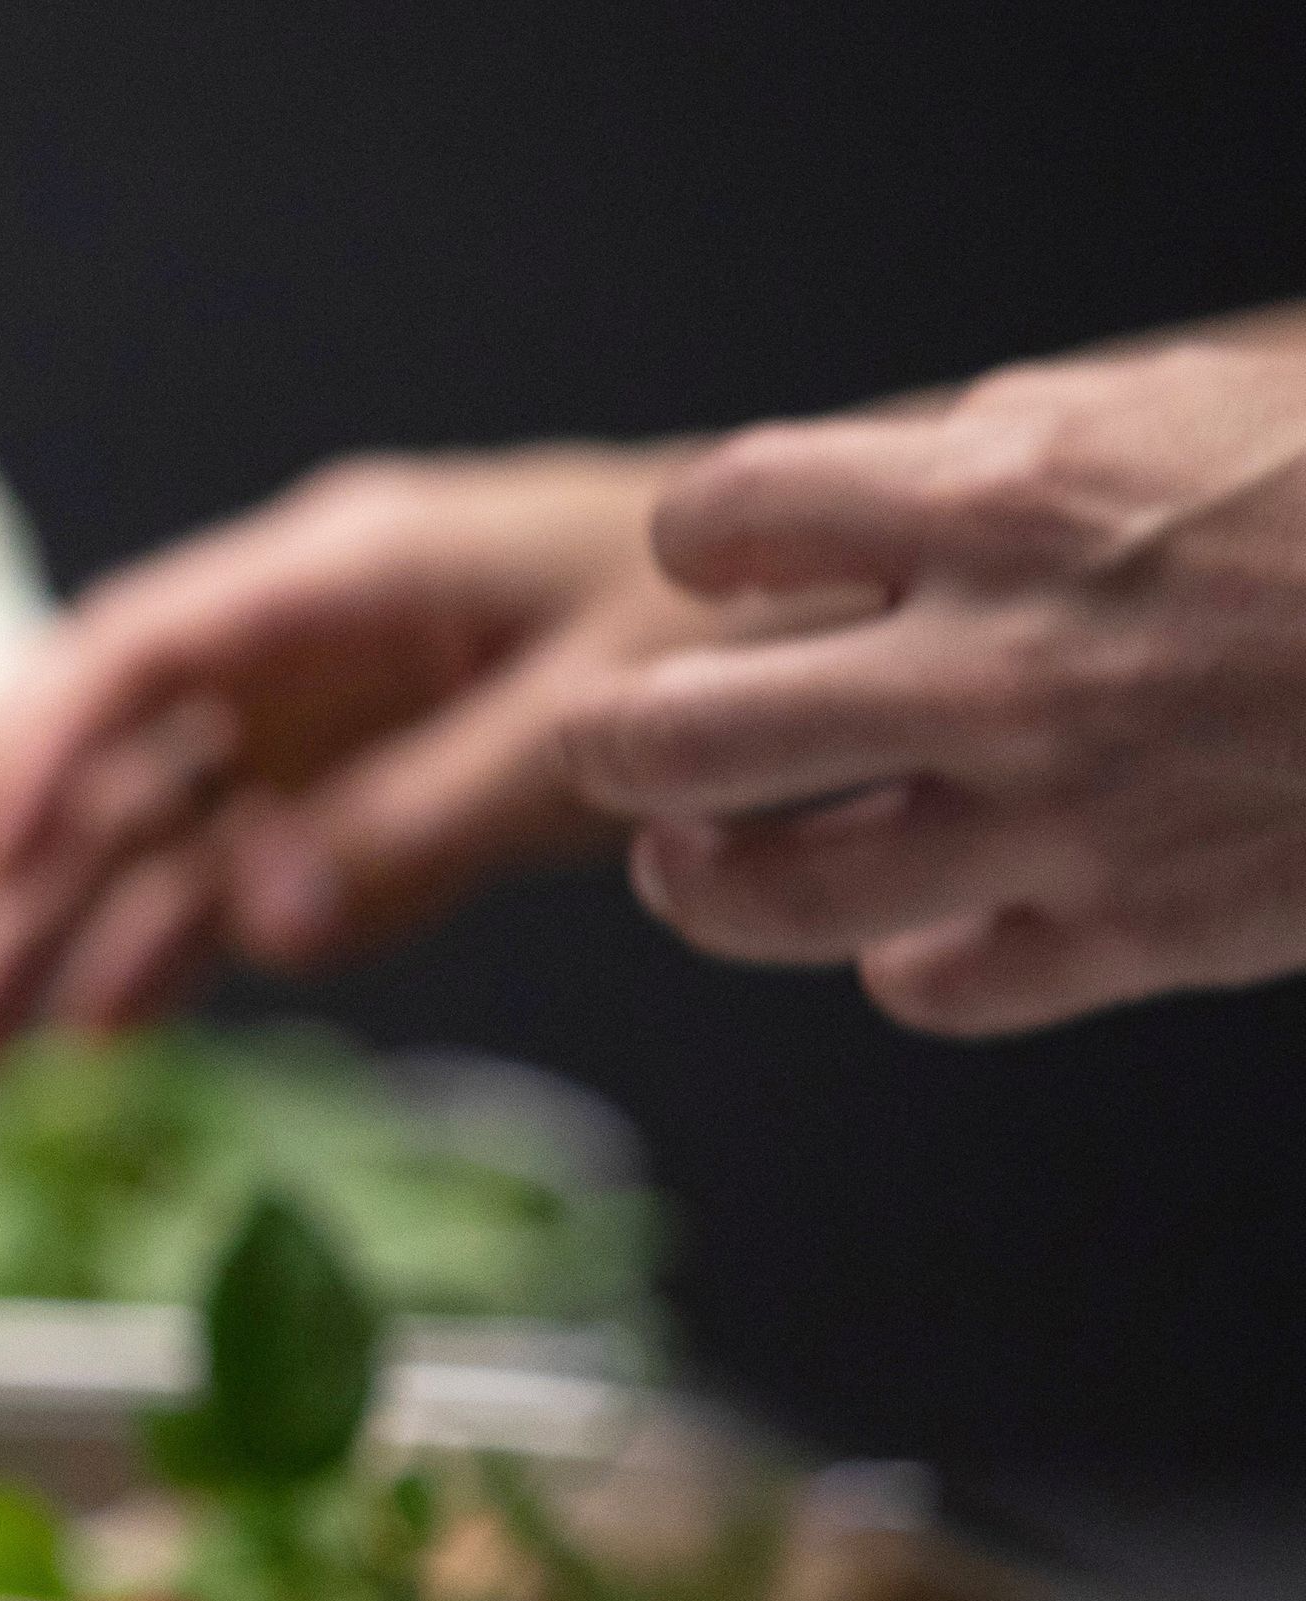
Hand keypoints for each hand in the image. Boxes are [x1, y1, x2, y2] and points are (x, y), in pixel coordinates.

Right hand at [0, 446, 711, 1068]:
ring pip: (143, 833)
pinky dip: (161, 955)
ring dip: (49, 936)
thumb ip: (422, 823)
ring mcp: (322, 727)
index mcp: (341, 575)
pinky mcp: (361, 802)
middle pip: (97, 754)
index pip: (123, 663)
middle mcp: (299, 646)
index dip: (16, 765)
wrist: (851, 621)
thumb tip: (262, 922)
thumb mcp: (596, 720)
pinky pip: (230, 883)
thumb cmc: (736, 627)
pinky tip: (95, 1033)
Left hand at [566, 341, 1305, 1034]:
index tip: (717, 572)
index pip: (722, 520)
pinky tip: (920, 938)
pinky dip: (909, 966)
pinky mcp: (1128, 933)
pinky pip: (932, 985)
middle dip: (620, 742)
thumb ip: (1008, 466)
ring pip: (757, 893)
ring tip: (691, 861)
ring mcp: (1049, 815)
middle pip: (667, 733)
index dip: (701, 552)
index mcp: (1002, 496)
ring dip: (700, 881)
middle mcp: (993, 664)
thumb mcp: (1180, 414)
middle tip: (626, 745)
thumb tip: (879, 506)